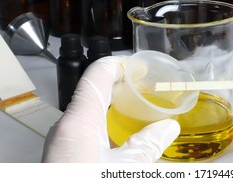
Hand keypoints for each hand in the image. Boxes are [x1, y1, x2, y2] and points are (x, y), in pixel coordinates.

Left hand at [41, 56, 179, 162]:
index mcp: (78, 121)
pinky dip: (108, 127)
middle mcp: (67, 127)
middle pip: (95, 92)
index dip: (119, 65)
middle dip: (122, 88)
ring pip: (92, 113)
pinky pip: (88, 132)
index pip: (98, 75)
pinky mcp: (66, 158)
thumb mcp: (126, 167)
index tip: (140, 65)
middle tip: (146, 87)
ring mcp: (64, 143)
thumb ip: (148, 144)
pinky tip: (123, 137)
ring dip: (115, 108)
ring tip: (139, 109)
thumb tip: (168, 127)